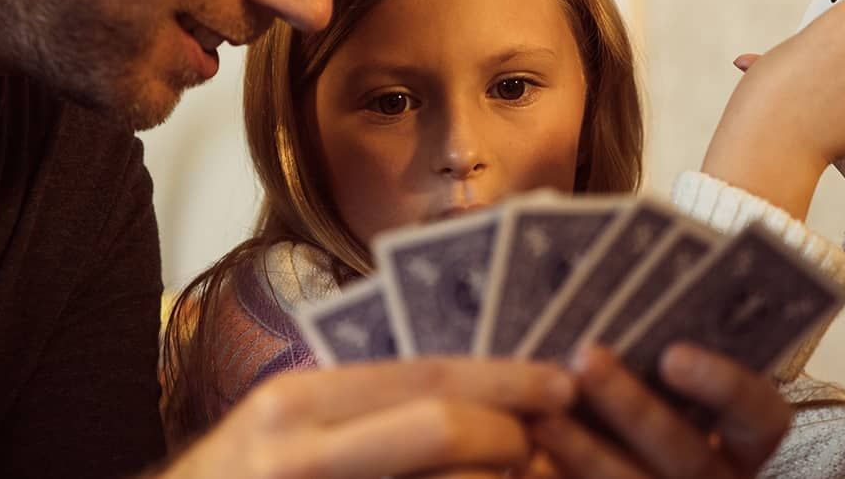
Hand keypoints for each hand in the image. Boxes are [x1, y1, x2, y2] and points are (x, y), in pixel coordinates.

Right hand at [161, 358, 575, 478]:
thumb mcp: (284, 431)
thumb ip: (362, 410)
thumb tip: (470, 397)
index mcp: (297, 403)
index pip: (424, 376)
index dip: (504, 379)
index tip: (559, 383)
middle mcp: (300, 450)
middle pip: (441, 427)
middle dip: (510, 434)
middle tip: (543, 445)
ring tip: (521, 477)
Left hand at [530, 345, 790, 478]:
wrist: (625, 446)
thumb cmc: (643, 391)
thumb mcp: (665, 371)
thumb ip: (656, 343)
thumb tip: (624, 284)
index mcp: (744, 440)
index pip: (759, 413)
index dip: (722, 385)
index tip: (672, 354)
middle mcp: (716, 478)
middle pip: (685, 454)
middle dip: (633, 407)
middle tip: (588, 358)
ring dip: (584, 448)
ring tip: (541, 411)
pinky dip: (555, 476)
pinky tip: (521, 454)